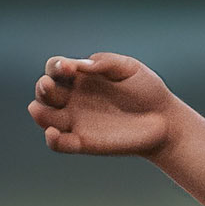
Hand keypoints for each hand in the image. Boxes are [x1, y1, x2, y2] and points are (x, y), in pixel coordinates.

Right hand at [27, 51, 175, 157]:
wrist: (165, 120)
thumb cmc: (147, 90)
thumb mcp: (129, 68)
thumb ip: (105, 61)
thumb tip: (80, 65)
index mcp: (81, 76)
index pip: (55, 68)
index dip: (56, 67)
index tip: (69, 69)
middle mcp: (73, 97)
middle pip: (44, 90)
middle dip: (43, 87)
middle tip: (50, 86)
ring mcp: (75, 120)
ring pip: (43, 116)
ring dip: (39, 112)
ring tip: (42, 110)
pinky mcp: (82, 142)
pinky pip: (58, 143)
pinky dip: (52, 140)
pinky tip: (54, 134)